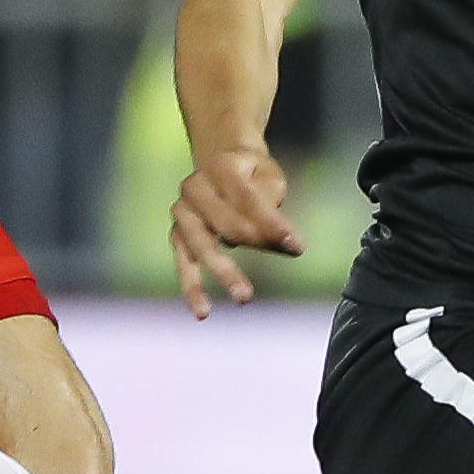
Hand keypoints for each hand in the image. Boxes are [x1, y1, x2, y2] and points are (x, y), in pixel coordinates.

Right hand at [169, 144, 299, 316]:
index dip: (272, 223)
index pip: (248, 199)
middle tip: (287, 256)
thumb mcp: (269, 178)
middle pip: (226, 223)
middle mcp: (195, 187)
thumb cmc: (251, 175)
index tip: (296, 244)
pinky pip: (184, 264)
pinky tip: (203, 311)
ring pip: (202, 247)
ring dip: (224, 272)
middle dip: (257, 242)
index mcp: (220, 166)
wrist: (219, 162)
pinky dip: (192, 287)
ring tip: (244, 296)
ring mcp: (182, 212)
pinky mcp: (178, 234)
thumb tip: (286, 243)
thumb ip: (273, 208)